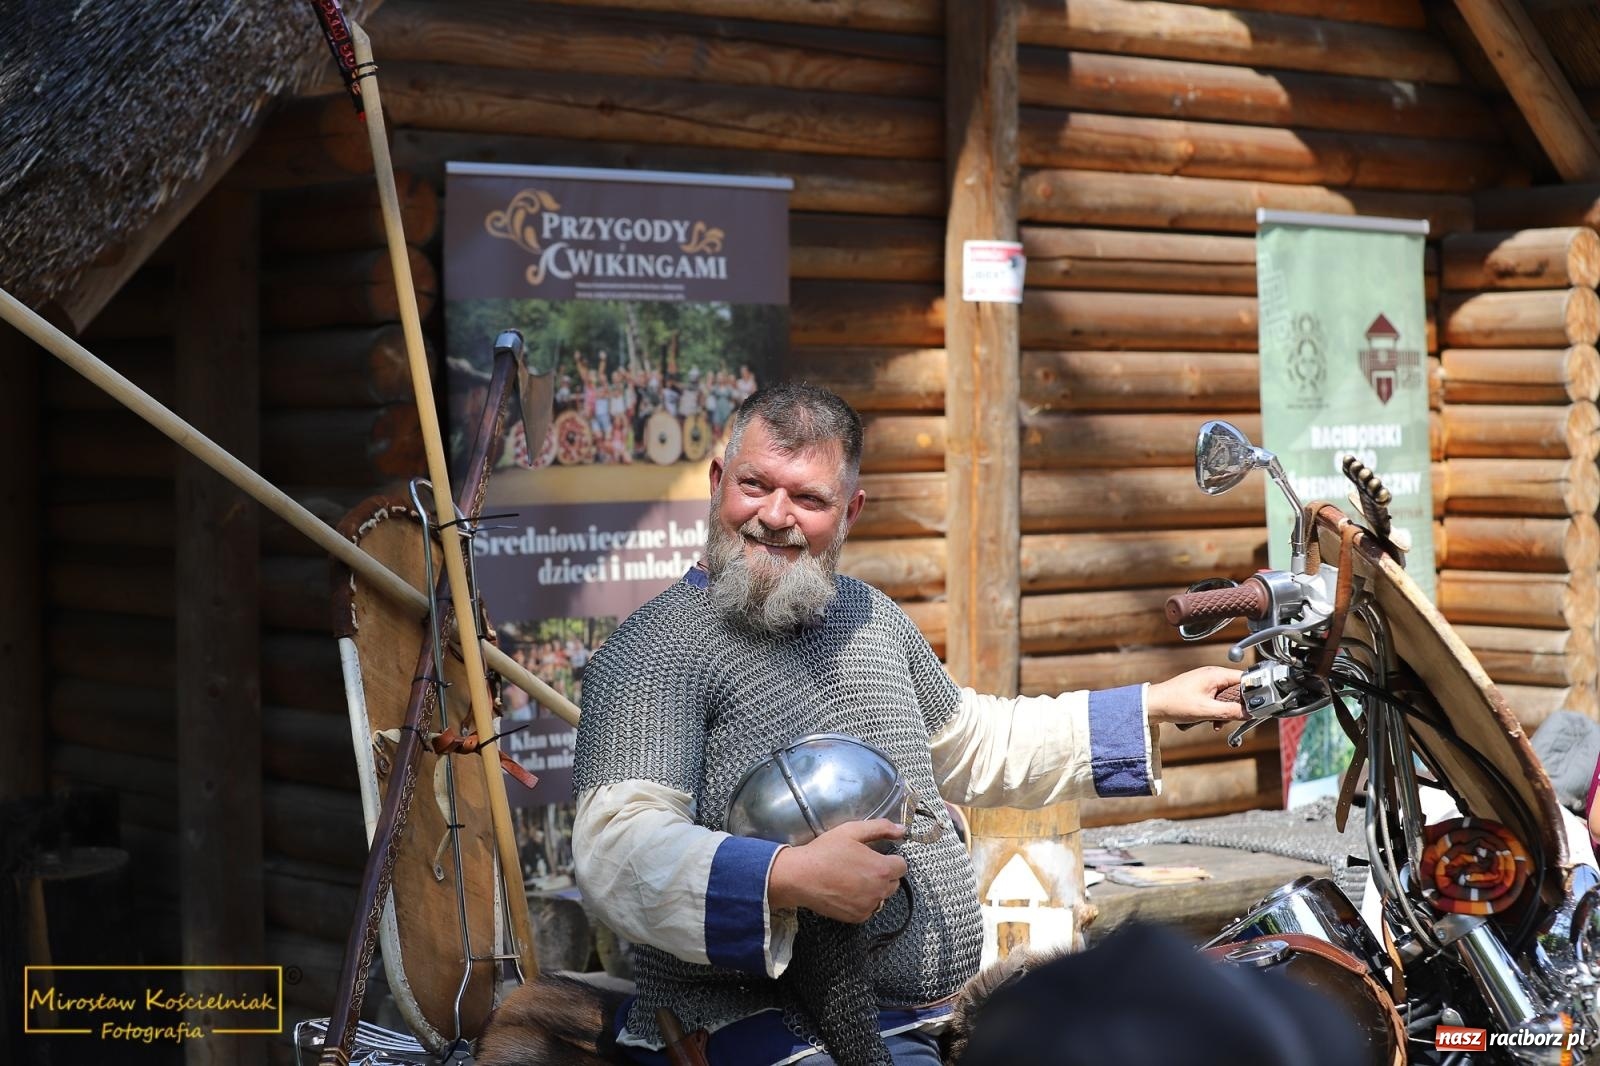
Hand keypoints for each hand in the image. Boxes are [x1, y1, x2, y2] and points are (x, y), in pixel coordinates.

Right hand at [767, 819, 906, 923]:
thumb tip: (901, 829)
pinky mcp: (857, 917)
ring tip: (853, 878)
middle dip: (884, 873)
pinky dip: (863, 901)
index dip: (891, 858)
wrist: (800, 876)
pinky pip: (869, 909)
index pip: (902, 866)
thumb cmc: (824, 853)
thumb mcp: (852, 831)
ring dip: (875, 888)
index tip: (879, 856)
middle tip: (863, 865)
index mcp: (881, 869)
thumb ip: (880, 828)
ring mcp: (868, 906)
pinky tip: (847, 890)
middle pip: (894, 882)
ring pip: (882, 896)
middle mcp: (879, 891)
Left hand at [1146, 666, 1245, 725]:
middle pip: (1236, 690)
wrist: (1152, 705)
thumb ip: (1230, 712)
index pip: (1244, 679)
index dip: (1252, 693)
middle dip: (1235, 707)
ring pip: (1226, 698)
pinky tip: (1210, 721)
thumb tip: (1249, 713)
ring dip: (1224, 712)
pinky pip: (1216, 701)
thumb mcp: (1206, 711)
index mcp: (1215, 674)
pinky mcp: (1200, 690)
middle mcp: (1212, 675)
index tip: (1255, 707)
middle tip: (1229, 719)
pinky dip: (1215, 711)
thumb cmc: (1174, 703)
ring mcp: (1206, 682)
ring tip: (1215, 723)